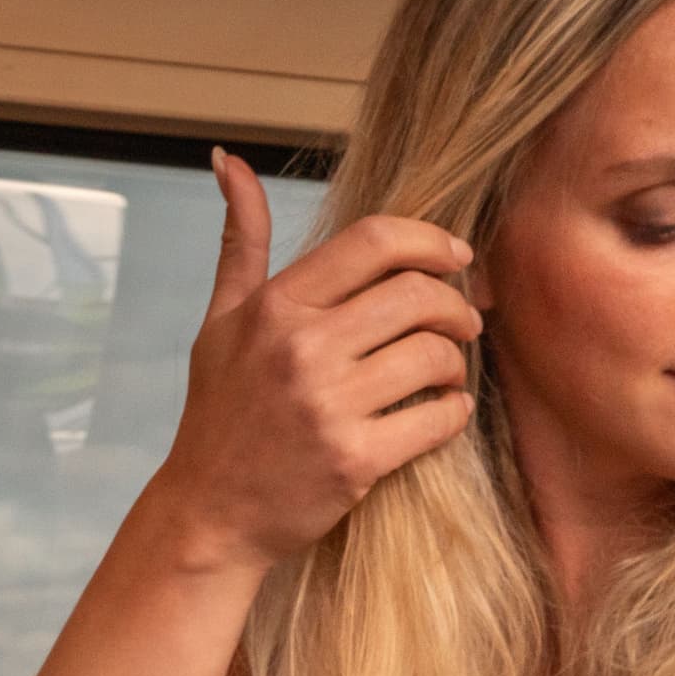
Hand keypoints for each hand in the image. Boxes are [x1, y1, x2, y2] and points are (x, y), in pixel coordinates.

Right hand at [148, 151, 481, 570]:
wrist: (209, 515)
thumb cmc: (220, 414)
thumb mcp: (220, 321)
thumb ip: (240, 241)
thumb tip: (229, 161)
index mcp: (276, 306)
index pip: (374, 241)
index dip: (431, 240)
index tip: (457, 257)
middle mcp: (302, 348)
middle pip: (416, 294)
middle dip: (457, 304)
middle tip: (465, 320)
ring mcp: (328, 406)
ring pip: (434, 355)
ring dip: (457, 359)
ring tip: (449, 369)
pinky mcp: (355, 461)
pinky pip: (437, 419)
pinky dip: (454, 412)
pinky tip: (445, 411)